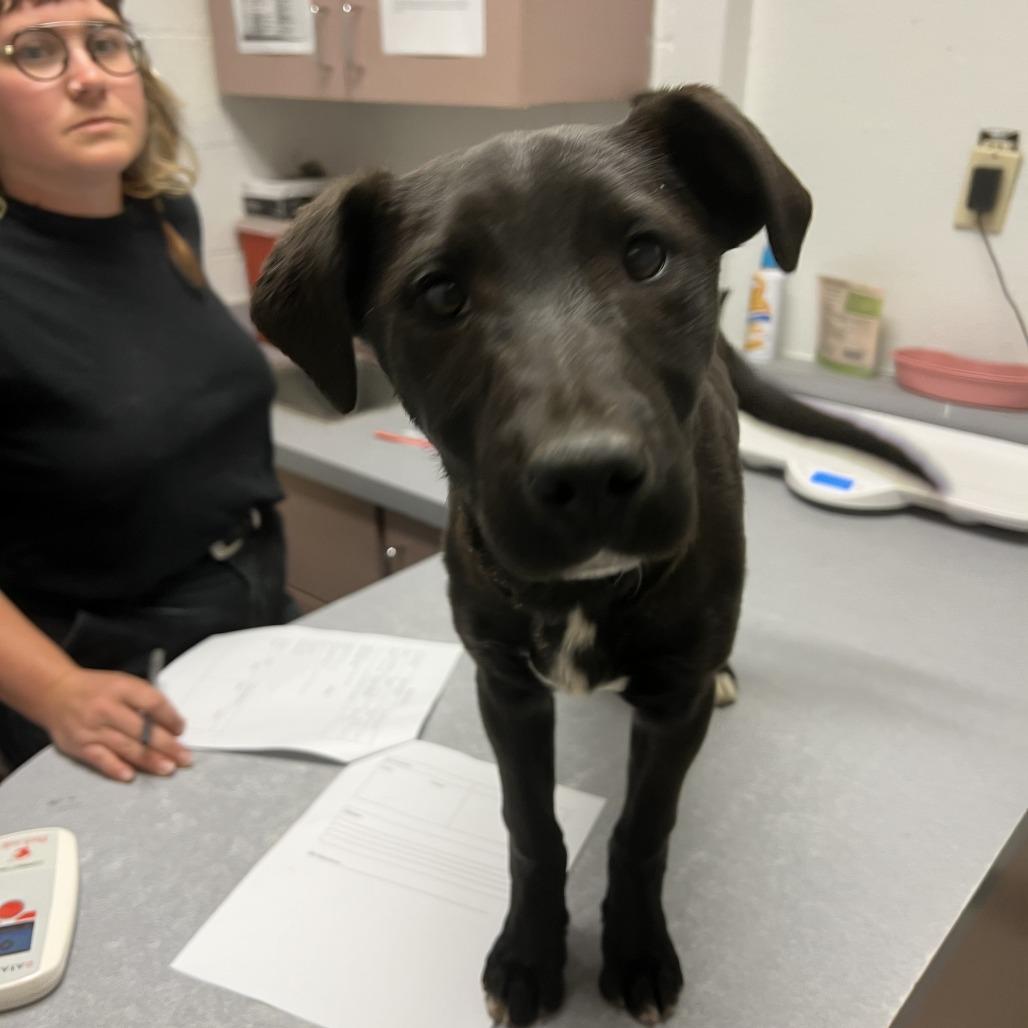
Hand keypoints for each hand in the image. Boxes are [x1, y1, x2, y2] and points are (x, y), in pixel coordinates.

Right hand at [37, 667, 192, 781]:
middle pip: (143, 730)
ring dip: (149, 760)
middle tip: (185, 758)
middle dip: (167, 746)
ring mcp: (92, 728)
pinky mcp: (80, 745)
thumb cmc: (97, 690)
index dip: (170, 718)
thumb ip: (143, 701)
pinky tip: (131, 776)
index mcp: (122, 688)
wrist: (55, 692)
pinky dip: (115, 768)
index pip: (153, 703)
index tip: (181, 730)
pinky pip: (100, 759)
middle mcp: (107, 708)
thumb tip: (170, 726)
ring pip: (126, 747)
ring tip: (169, 768)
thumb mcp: (122, 684)